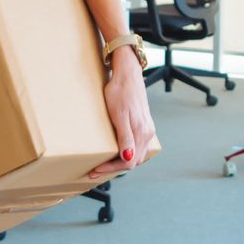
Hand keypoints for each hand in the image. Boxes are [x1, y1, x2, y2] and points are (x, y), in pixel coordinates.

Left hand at [87, 47, 156, 179]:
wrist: (127, 73)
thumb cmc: (120, 92)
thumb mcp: (119, 116)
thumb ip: (125, 138)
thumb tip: (128, 158)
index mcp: (142, 133)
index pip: (129, 161)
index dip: (111, 168)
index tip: (95, 170)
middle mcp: (148, 133)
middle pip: (134, 160)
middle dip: (114, 168)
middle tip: (95, 170)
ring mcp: (147, 128)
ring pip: (136, 154)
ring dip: (121, 162)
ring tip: (103, 163)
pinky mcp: (144, 123)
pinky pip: (137, 145)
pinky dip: (126, 153)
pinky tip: (116, 151)